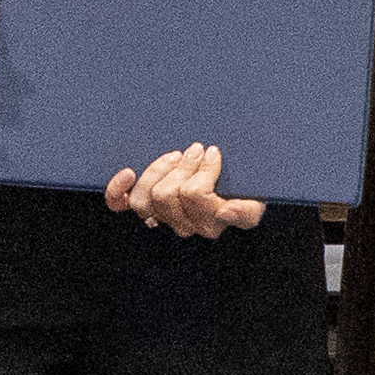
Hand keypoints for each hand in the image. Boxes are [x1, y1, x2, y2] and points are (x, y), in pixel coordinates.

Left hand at [105, 142, 265, 239]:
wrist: (231, 181)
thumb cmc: (243, 189)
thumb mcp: (255, 201)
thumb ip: (247, 211)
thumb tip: (225, 212)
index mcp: (209, 223)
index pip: (194, 196)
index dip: (203, 170)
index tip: (213, 152)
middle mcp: (183, 224)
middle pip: (165, 196)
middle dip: (181, 166)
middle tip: (195, 150)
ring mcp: (160, 216)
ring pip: (143, 201)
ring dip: (157, 171)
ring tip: (175, 156)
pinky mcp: (142, 205)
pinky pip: (120, 204)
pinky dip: (118, 188)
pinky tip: (128, 172)